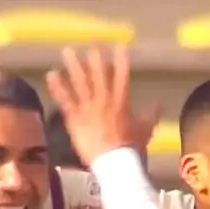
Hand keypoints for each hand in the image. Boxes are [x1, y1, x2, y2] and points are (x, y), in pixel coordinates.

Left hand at [45, 46, 159, 165]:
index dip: (121, 59)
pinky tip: (51, 74)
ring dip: (74, 65)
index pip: (122, 75)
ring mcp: (88, 108)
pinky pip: (65, 100)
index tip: (120, 45)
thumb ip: (150, 114)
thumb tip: (158, 104)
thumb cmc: (131, 148)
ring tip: (68, 51)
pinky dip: (58, 87)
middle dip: (96, 58)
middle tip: (92, 44)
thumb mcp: (145, 129)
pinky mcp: (75, 119)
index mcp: (121, 101)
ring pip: (80, 82)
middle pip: (99, 74)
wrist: (114, 162)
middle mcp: (104, 100)